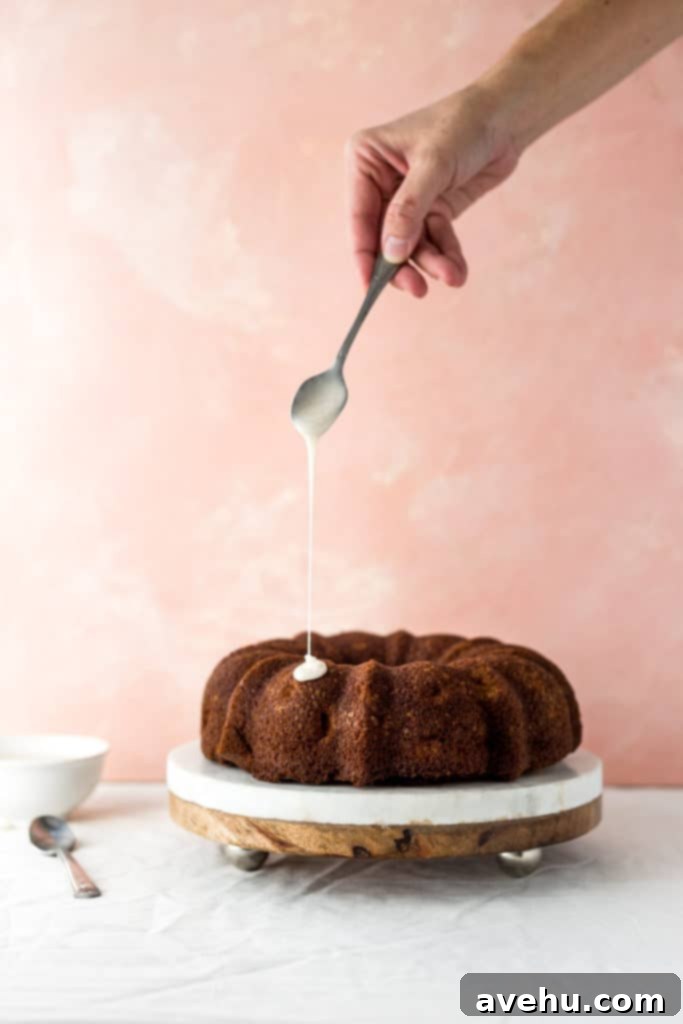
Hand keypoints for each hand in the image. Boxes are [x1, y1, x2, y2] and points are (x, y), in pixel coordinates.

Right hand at [346, 88, 519, 297]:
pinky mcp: (433, 208)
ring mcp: (407, 198)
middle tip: (418, 290)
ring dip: (431, 263)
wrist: (507, 117)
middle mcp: (380, 181)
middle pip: (384, 237)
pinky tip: (457, 270)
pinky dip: (446, 256)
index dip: (364, 255)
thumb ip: (409, 211)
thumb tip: (391, 254)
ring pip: (412, 244)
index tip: (369, 288)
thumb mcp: (434, 166)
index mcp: (366, 160)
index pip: (360, 217)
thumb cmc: (464, 126)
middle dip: (403, 265)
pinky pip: (435, 240)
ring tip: (452, 277)